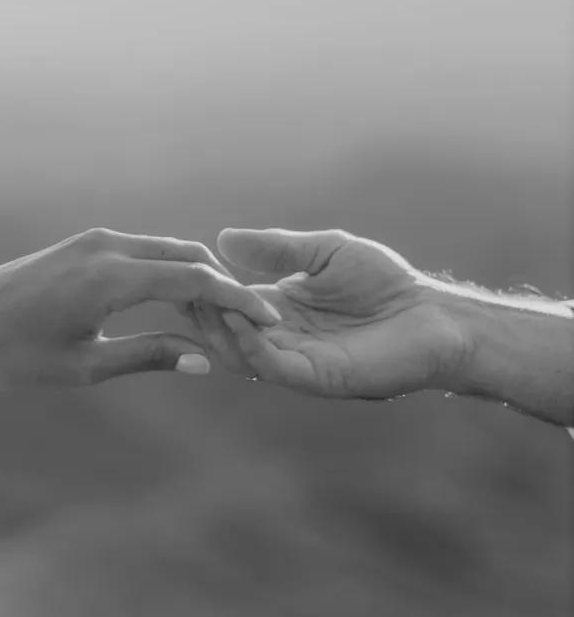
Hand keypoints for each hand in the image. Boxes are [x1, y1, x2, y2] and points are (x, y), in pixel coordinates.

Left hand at [0, 228, 281, 389]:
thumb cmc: (12, 355)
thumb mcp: (84, 366)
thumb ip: (149, 357)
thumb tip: (207, 361)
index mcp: (111, 278)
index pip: (195, 281)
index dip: (238, 300)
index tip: (270, 320)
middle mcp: (107, 247)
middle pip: (188, 256)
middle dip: (225, 285)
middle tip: (254, 321)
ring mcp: (94, 240)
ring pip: (167, 249)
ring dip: (199, 276)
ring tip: (224, 316)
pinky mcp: (84, 244)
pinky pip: (144, 250)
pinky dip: (171, 271)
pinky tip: (182, 301)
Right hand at [190, 228, 469, 399]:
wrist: (434, 315)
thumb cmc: (387, 282)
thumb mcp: (324, 251)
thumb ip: (277, 247)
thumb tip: (222, 238)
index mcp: (280, 310)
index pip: (227, 303)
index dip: (204, 287)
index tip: (182, 263)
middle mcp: (282, 339)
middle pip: (223, 332)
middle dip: (201, 310)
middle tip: (182, 286)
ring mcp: (297, 362)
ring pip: (239, 354)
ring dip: (219, 328)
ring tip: (208, 298)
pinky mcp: (317, 377)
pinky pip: (272, 366)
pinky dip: (249, 343)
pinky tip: (239, 316)